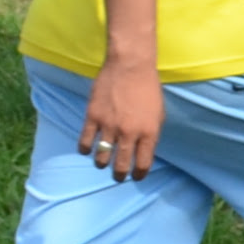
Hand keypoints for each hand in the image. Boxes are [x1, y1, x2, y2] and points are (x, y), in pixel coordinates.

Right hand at [81, 63, 166, 181]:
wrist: (131, 65)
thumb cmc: (148, 88)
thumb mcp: (158, 114)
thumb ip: (151, 134)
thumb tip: (143, 151)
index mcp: (148, 133)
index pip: (143, 164)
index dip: (139, 175)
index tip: (136, 177)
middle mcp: (129, 133)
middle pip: (121, 166)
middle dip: (120, 175)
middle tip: (119, 176)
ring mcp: (109, 125)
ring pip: (101, 157)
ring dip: (102, 163)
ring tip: (103, 162)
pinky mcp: (92, 116)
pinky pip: (85, 142)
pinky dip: (86, 149)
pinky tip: (88, 149)